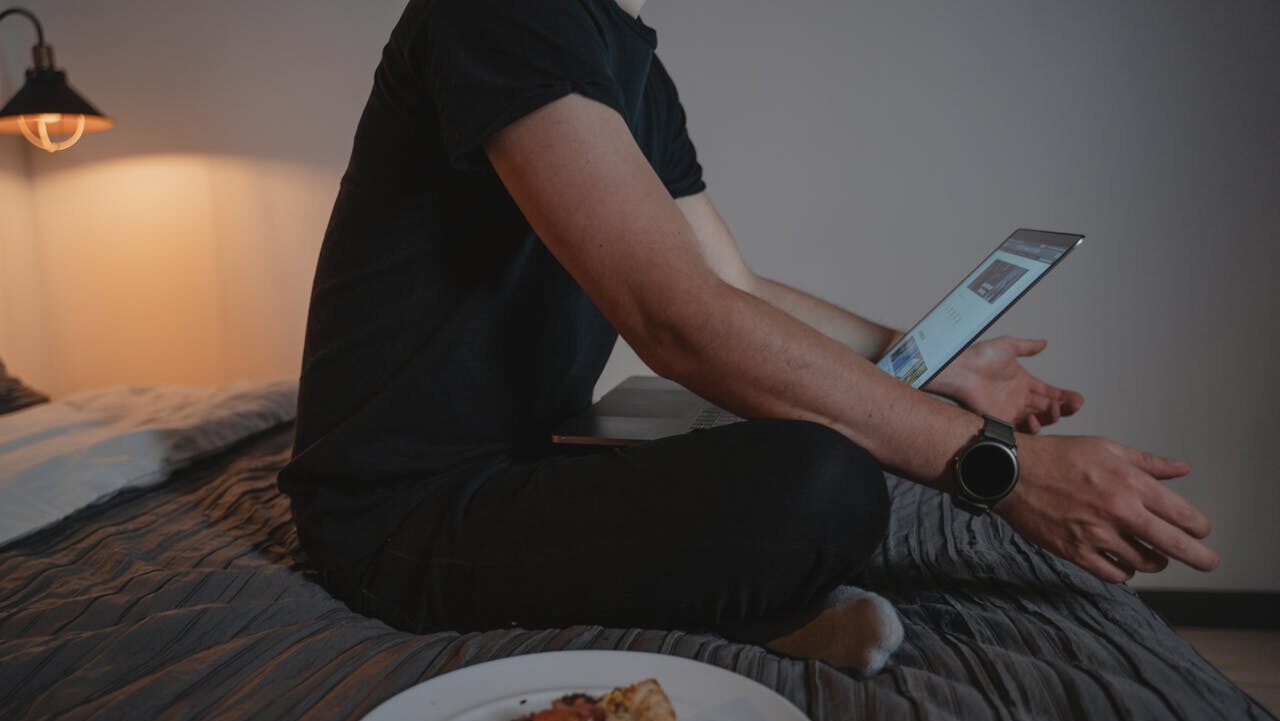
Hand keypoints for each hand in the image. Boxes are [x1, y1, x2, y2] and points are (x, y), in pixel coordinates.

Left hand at [929, 336, 1082, 432]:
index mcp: (1023, 382)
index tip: (1077, 399)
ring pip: (1039, 420)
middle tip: (1073, 405)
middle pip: (1049, 408)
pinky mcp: (1001, 420)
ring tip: (1053, 409)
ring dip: (1051, 417)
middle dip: (1064, 408)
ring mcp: (1011, 410)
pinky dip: (1032, 427)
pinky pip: (1021, 430)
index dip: (1065, 397)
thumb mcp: (1008, 346)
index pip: (1050, 392)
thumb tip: (1044, 342)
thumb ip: (1027, 347)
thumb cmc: (980, 357)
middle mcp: (1019, 398)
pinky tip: (1034, 418)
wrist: (962, 369)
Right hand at [996, 434, 1217, 582]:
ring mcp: (1097, 534)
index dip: (1199, 526)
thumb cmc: (1057, 457)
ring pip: (1145, 563)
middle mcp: (1119, 511)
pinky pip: (1114, 574)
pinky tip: (1122, 562)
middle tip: (1208, 563)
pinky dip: (1124, 572)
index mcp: (1130, 483)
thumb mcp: (1107, 448)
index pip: (1182, 514)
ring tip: (1152, 556)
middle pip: (1174, 546)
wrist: (1012, 472)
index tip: (1200, 530)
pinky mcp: (1076, 551)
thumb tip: (1182, 469)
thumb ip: (1148, 463)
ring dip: (1154, 561)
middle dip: (1199, 558)